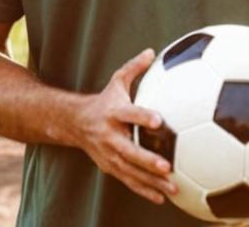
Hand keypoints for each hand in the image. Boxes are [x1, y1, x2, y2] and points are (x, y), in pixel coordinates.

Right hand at [75, 48, 176, 204]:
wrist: (75, 123)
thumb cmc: (105, 100)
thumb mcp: (116, 81)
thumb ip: (134, 68)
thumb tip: (152, 51)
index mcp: (113, 113)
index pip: (129, 114)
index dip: (143, 116)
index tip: (159, 120)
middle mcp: (110, 136)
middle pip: (129, 150)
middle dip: (147, 159)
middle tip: (167, 165)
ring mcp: (109, 154)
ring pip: (131, 170)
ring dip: (151, 180)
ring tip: (173, 186)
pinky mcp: (110, 167)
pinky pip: (129, 181)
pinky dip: (145, 190)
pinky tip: (163, 196)